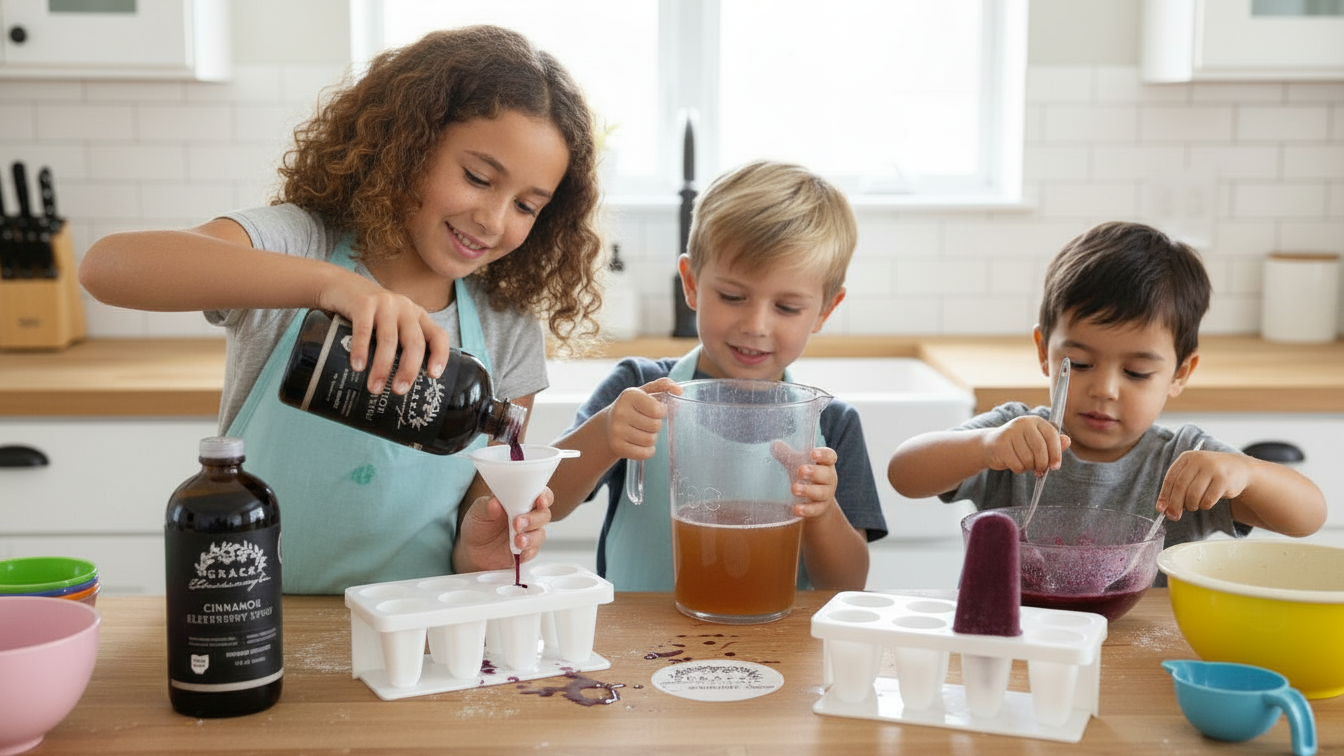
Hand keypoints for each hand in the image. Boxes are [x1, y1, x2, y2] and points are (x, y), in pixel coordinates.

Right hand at [318, 275, 452, 396]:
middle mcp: (405, 308)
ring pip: (389, 340)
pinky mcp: (363, 302)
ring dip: (382, 367)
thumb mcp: (390, 325)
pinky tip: (358, 367)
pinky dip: (361, 350)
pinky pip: (364, 330)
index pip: (438, 335)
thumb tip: (400, 385)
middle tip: (399, 391)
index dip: (440, 355)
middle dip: (408, 370)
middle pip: (414, 342)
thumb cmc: (368, 315)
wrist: (338, 285)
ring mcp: (385, 304)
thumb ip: (398, 344)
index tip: (433, 376)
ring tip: (374, 387)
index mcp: (417, 316)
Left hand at [454, 487, 553, 570]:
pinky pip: (534, 550)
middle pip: (544, 514)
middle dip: (533, 519)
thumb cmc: (479, 524)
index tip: (540, 500)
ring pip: (540, 533)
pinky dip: (528, 551)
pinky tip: (519, 552)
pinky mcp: (526, 550)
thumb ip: (487, 506)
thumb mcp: (478, 512)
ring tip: (517, 540)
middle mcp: (528, 515)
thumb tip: (495, 502)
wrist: (472, 550)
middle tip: (517, 523)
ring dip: (530, 537)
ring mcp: (529, 533)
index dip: (544, 496)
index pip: (540, 493)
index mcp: (521, 499)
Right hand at [605, 377, 681, 459]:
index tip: (654, 410)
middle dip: (655, 425)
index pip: (657, 410)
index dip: (661, 411)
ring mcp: (617, 431)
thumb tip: (679, 390)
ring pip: (650, 441)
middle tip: (646, 422)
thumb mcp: (644, 392)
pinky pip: (644, 454)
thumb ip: (663, 385)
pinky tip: (640, 444)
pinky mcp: (617, 447)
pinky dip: (647, 451)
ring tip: (642, 432)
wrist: (607, 427)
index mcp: (629, 395)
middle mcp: (620, 412)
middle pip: (655, 426)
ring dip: (651, 438)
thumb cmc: (632, 407)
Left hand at [782, 445, 840, 519]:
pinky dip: (806, 509)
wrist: (814, 501)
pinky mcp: (820, 508)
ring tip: (793, 489)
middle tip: (800, 471)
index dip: (823, 455)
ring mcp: (826, 494)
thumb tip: (774, 445)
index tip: (813, 453)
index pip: (830, 457)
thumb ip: (787, 454)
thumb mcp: (797, 463)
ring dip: (808, 490)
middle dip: (814, 472)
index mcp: (825, 464)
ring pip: (821, 493)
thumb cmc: (806, 475)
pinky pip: (815, 509)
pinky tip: (795, 508)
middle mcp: (829, 478)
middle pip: (826, 475)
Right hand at [982, 415, 1070, 475]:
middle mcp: (1023, 423)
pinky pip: (1017, 465)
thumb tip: (1067, 441)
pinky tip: (1014, 463)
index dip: (1056, 453)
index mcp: (1035, 421)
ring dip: (1028, 467)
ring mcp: (1010, 432)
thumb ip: (1053, 443)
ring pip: (1028, 459)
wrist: (990, 445)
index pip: (1051, 436)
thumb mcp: (1037, 442)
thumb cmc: (1019, 445)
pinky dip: (1018, 469)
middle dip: (1042, 464)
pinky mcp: (1000, 445)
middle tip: (1040, 470)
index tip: (1055, 466)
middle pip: (1040, 449)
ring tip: (1024, 463)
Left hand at [1156, 450, 1249, 520]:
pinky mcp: (1224, 480)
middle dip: (1175, 504)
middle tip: (1173, 516)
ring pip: (1193, 495)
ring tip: (1194, 506)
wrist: (1239, 469)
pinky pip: (1208, 500)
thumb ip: (1179, 488)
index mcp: (1187, 457)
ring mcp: (1212, 469)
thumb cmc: (1210, 475)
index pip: (1170, 478)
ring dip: (1191, 505)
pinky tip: (1206, 503)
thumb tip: (1165, 509)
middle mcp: (1199, 460)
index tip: (1160, 509)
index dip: (1164, 495)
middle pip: (1180, 487)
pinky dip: (1204, 506)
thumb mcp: (1193, 475)